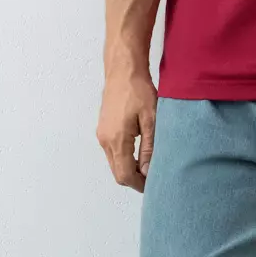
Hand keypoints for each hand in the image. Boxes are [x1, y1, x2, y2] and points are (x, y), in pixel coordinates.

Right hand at [97, 60, 157, 190]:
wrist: (123, 70)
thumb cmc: (138, 90)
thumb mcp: (151, 120)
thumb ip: (149, 148)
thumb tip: (148, 171)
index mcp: (117, 139)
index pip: (125, 174)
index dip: (139, 184)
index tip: (153, 185)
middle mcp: (105, 139)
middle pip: (117, 172)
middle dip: (134, 179)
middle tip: (153, 178)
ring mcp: (102, 134)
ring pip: (114, 163)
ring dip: (129, 169)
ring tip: (149, 165)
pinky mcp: (103, 129)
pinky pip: (111, 152)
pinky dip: (124, 158)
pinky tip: (139, 154)